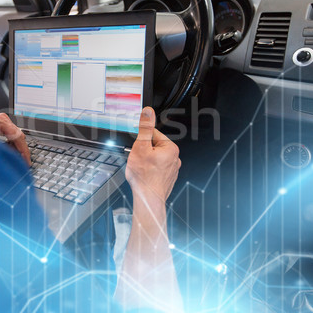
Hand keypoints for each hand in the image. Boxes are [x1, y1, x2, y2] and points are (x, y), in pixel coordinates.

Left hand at [0, 113, 30, 165]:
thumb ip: (0, 150)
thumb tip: (12, 159)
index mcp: (1, 121)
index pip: (19, 137)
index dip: (24, 152)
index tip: (26, 163)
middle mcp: (3, 119)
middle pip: (19, 137)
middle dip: (21, 152)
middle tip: (22, 165)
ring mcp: (2, 121)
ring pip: (16, 137)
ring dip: (16, 150)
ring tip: (13, 161)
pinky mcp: (0, 125)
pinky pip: (11, 136)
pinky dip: (11, 146)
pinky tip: (7, 154)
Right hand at [117, 106, 183, 312]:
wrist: (148, 199)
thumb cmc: (145, 177)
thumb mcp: (141, 147)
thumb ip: (145, 128)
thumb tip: (148, 112)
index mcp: (171, 148)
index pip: (153, 135)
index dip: (141, 141)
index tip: (137, 148)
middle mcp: (175, 158)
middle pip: (153, 147)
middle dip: (143, 152)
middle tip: (137, 160)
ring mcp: (172, 170)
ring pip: (154, 159)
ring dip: (145, 162)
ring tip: (140, 170)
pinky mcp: (167, 179)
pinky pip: (156, 170)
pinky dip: (149, 171)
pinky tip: (144, 177)